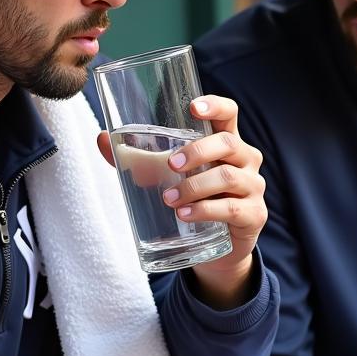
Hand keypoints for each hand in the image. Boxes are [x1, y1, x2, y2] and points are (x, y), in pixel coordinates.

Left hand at [98, 96, 266, 308]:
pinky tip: (184, 215)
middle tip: (171, 163)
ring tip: (168, 199)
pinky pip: (232, 209)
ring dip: (194, 186)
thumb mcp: (165, 178)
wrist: (217, 250)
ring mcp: (253, 187)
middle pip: (228, 142)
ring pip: (227, 177)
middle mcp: (244, 160)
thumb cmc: (193, 201)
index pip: (229, 113)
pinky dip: (205, 211)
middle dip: (198, 151)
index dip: (215, 105)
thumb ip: (136, 160)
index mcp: (225, 143)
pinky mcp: (254, 215)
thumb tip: (101, 138)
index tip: (193, 107)